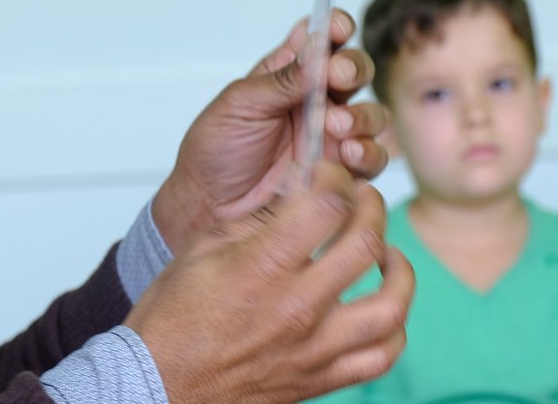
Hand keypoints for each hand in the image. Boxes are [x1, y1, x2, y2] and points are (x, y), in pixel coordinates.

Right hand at [126, 162, 413, 403]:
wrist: (159, 386)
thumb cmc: (171, 321)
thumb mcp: (201, 250)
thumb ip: (253, 220)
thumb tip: (292, 195)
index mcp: (262, 268)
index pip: (326, 206)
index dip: (335, 178)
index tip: (328, 174)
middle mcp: (296, 308)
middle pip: (366, 244)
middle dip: (372, 209)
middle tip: (363, 199)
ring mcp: (314, 348)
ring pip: (390, 306)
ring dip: (399, 270)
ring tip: (386, 252)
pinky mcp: (320, 379)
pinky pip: (381, 356)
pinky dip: (393, 328)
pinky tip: (382, 306)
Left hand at [154, 10, 388, 250]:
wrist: (208, 206)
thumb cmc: (216, 150)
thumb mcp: (240, 105)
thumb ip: (282, 79)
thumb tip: (317, 48)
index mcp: (288, 72)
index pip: (322, 38)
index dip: (335, 27)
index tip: (335, 29)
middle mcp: (316, 99)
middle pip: (355, 70)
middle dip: (353, 68)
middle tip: (337, 77)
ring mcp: (331, 135)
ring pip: (371, 114)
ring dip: (361, 115)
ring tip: (335, 125)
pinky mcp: (341, 172)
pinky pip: (372, 158)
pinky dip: (367, 152)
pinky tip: (346, 154)